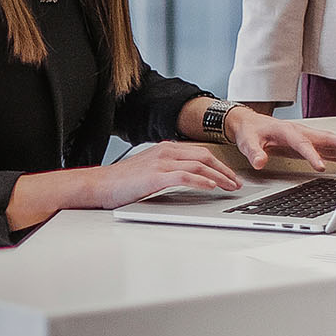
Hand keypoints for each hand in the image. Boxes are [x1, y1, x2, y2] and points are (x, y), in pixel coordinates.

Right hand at [81, 141, 244, 207]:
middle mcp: (166, 151)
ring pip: (199, 165)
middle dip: (224, 169)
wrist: (99, 184)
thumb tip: (187, 178)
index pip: (200, 152)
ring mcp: (161, 162)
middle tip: (236, 183)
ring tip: (229, 186)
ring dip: (218, 176)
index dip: (219, 164)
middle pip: (205, 156)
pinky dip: (201, 180)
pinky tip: (211, 186)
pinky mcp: (156, 176)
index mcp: (165, 148)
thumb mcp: (149, 169)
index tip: (230, 176)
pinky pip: (185, 176)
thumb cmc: (121, 181)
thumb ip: (167, 169)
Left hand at [222, 108, 335, 171]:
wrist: (251, 123)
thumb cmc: (251, 131)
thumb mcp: (247, 142)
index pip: (303, 144)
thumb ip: (254, 152)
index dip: (312, 155)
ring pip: (334, 143)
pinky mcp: (312, 144)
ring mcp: (309, 138)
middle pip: (328, 139)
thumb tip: (259, 162)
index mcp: (287, 131)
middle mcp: (302, 132)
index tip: (321, 167)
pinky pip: (332, 149)